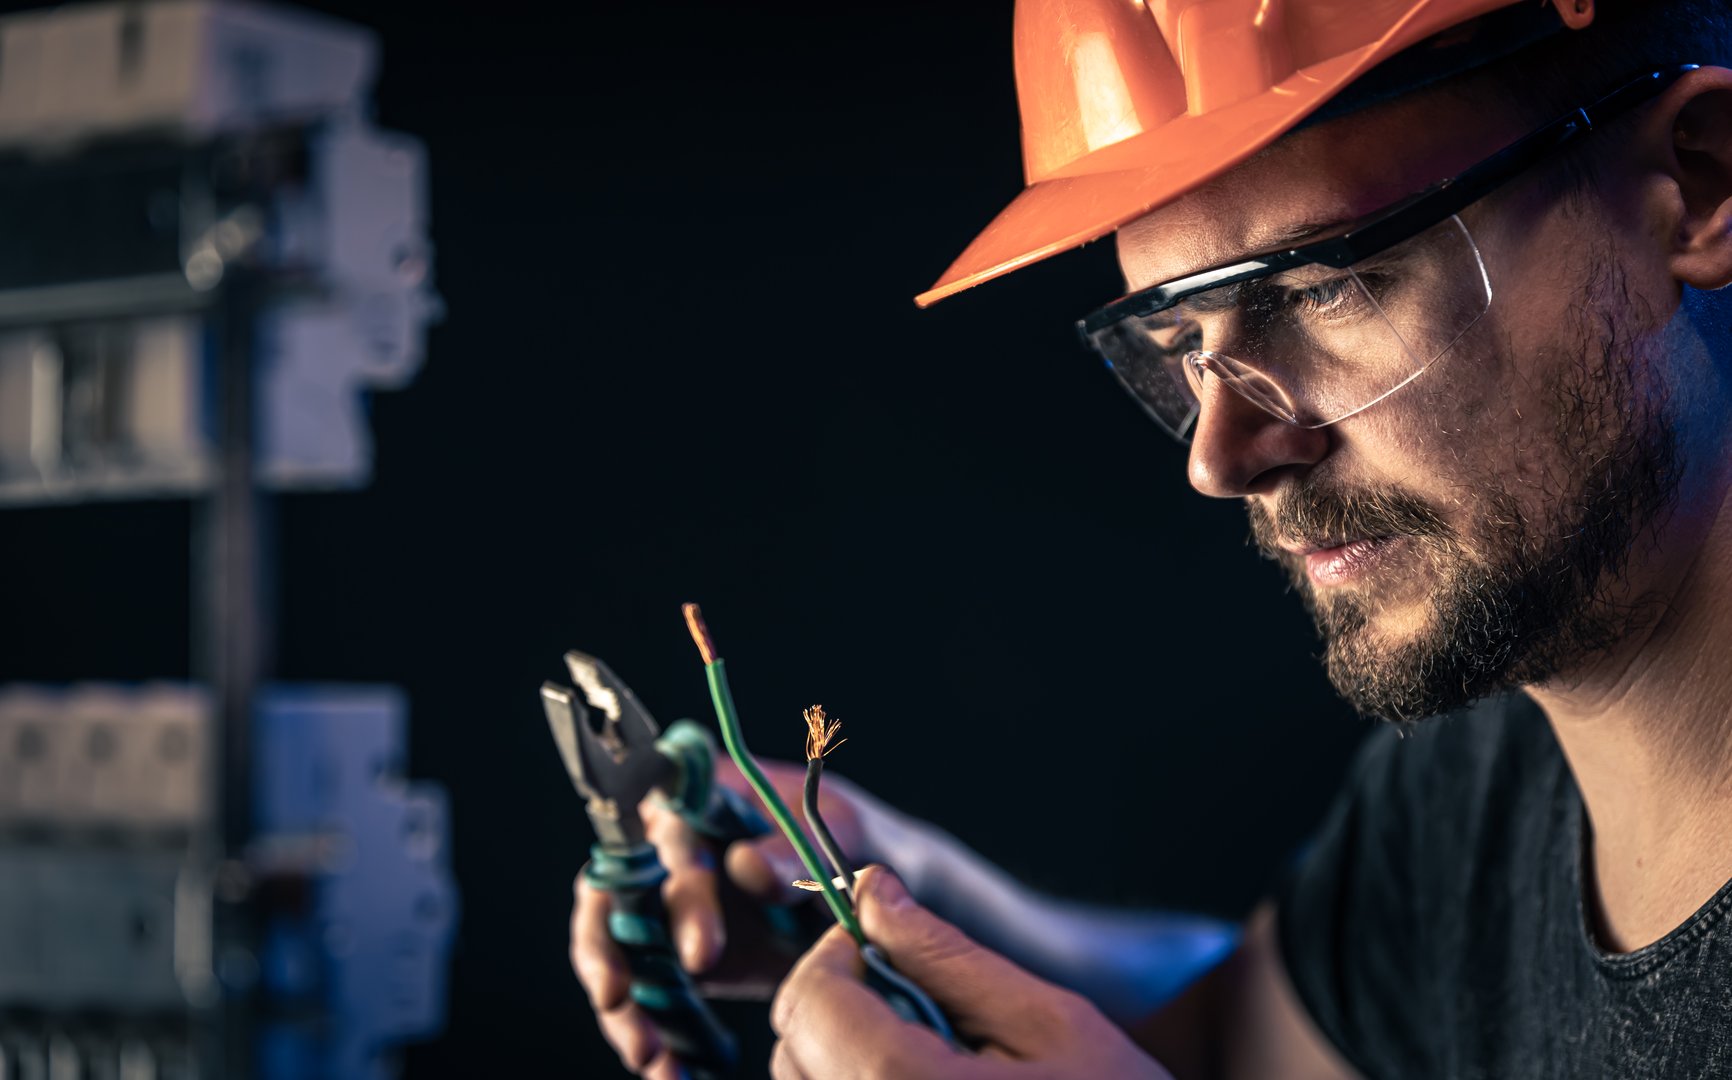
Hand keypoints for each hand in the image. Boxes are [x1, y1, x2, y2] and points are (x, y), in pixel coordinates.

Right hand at [571, 755, 872, 1077]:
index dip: (674, 893)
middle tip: (634, 1004)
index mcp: (697, 796)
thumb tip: (746, 868)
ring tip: (648, 1056)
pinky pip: (644, 993)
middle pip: (616, 894)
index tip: (701, 955)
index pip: (668, 835)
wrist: (857, 884)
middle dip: (618, 954)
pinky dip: (652, 1033)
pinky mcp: (666, 952)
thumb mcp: (833, 827)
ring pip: (612, 949)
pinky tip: (671, 1072)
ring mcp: (659, 902)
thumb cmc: (839, 834)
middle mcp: (663, 845)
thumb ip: (791, 847)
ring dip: (621, 1006)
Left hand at [769, 867, 1174, 1079]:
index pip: (809, 997)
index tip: (889, 947)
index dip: (841, 953)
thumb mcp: (1048, 1023)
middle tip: (921, 1004)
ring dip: (845, 1056)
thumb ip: (945, 954)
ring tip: (935, 1059)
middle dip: (839, 1005)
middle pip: (792, 1049)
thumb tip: (868, 889)